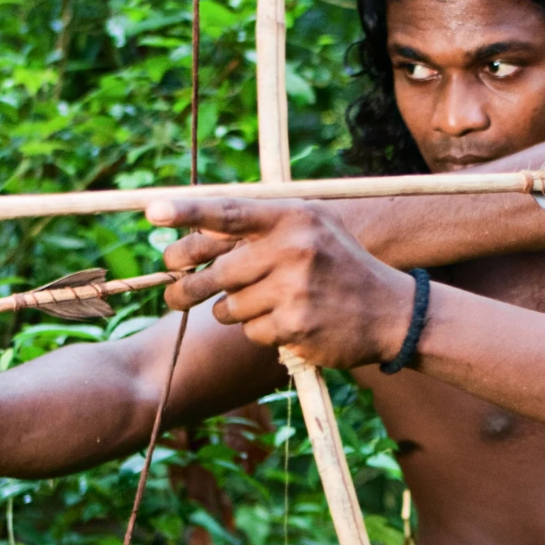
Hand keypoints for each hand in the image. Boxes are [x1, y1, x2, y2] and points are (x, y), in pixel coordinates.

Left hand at [150, 199, 418, 370]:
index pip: (229, 213)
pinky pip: (250, 332)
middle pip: (214, 270)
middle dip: (186, 285)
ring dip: (233, 310)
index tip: (152, 213)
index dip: (187, 213)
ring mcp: (294, 290)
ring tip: (265, 304)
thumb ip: (260, 226)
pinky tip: (288, 323)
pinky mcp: (295, 327)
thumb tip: (193, 233)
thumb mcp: (312, 229)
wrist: (392, 312)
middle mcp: (293, 250)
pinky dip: (260, 331)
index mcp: (293, 218)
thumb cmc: (341, 265)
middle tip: (174, 292)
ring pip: (227, 307)